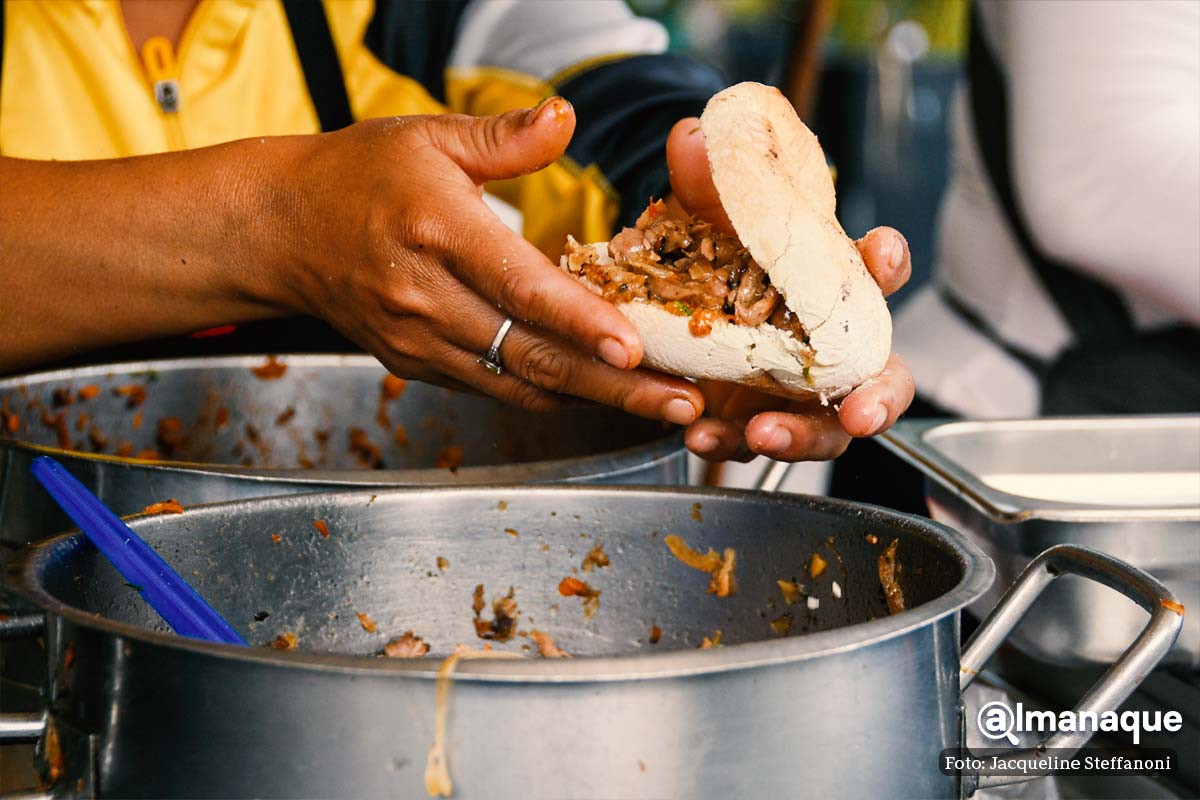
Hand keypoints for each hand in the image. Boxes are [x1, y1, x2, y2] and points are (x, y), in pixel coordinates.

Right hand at [268, 100, 703, 424]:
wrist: (282, 232)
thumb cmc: (358, 176)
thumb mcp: (426, 137)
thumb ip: (503, 139)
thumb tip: (567, 118)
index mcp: (434, 228)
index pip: (516, 284)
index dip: (578, 319)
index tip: (634, 344)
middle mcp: (425, 297)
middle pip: (531, 353)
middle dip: (615, 384)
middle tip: (682, 404)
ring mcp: (418, 341)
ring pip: (519, 382)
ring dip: (594, 399)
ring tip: (661, 406)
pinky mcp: (417, 366)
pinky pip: (496, 387)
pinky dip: (552, 393)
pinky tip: (602, 392)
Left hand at [665, 117, 915, 461]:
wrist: (672, 311)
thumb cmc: (718, 263)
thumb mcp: (705, 224)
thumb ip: (702, 186)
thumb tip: (689, 137)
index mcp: (833, 290)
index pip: (875, 273)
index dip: (886, 261)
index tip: (882, 246)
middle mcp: (828, 348)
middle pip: (881, 380)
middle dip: (879, 398)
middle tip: (861, 412)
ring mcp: (795, 394)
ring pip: (824, 430)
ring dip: (799, 436)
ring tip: (762, 434)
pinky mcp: (753, 423)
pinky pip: (753, 444)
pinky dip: (728, 444)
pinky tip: (699, 436)